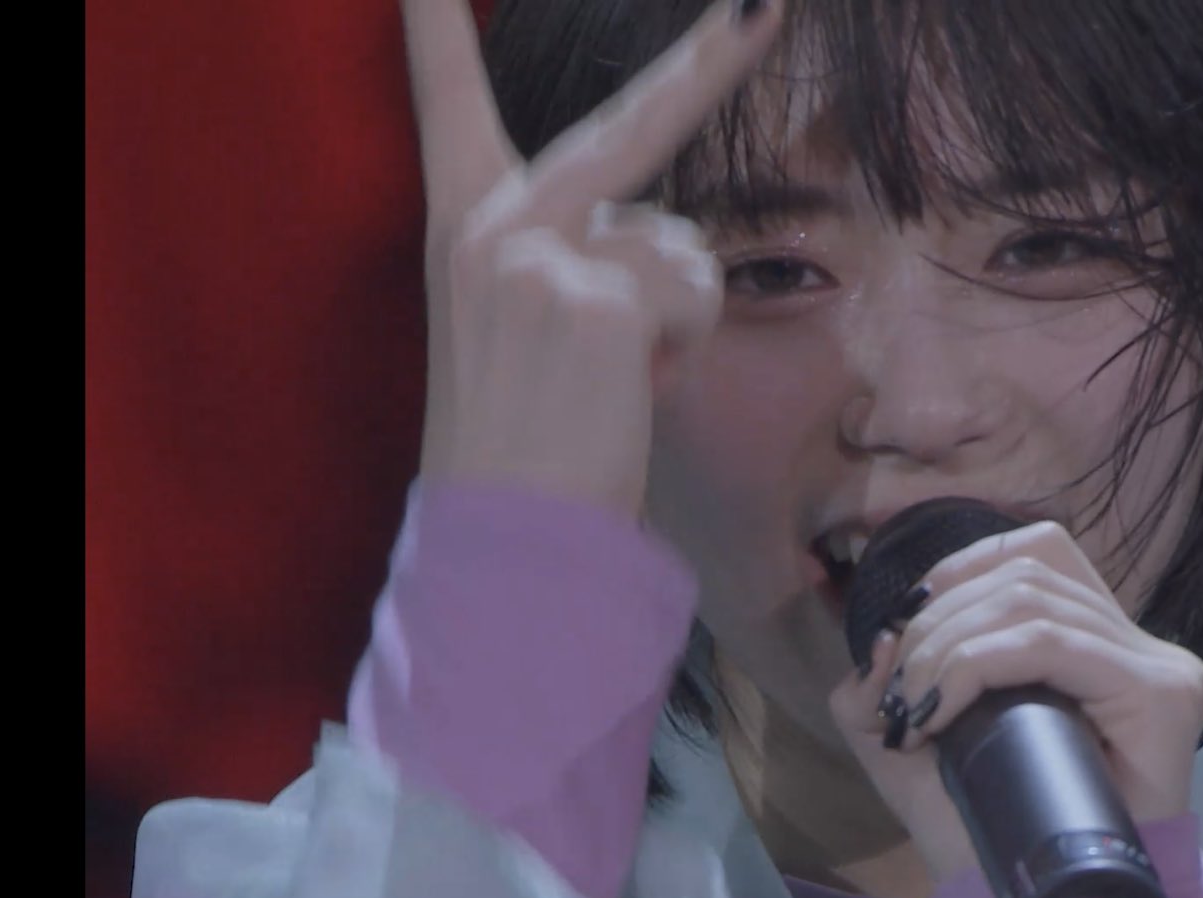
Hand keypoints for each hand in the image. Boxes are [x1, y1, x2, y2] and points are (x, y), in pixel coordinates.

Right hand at [402, 0, 784, 512]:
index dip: (436, 31)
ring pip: (680, 242)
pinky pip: (694, 292)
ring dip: (676, 310)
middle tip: (766, 3)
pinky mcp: (601, 298)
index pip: (448, 104)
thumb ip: (566, 256)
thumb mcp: (516, 327)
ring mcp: (545, 254)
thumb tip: (656, 233)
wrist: (507, 538)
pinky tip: (636, 388)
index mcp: (461, 228)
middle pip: (629, 122)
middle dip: (711, 59)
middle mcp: (493, 224)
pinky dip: (685, 346)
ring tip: (617, 377)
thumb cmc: (522, 441)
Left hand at [828, 520, 1202, 880]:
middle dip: (940, 618)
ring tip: (916, 707)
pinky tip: (941, 710)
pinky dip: (977, 666)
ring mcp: (1159, 666)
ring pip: (1031, 601)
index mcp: (1097, 640)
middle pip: (1026, 571)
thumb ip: (888, 681)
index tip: (906, 627)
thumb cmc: (986, 828)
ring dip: (948, 646)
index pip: (1036, 552)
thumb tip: (882, 636)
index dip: (960, 570)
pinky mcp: (1161, 693)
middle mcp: (1139, 643)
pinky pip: (1051, 645)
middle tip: (901, 691)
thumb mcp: (918, 740)